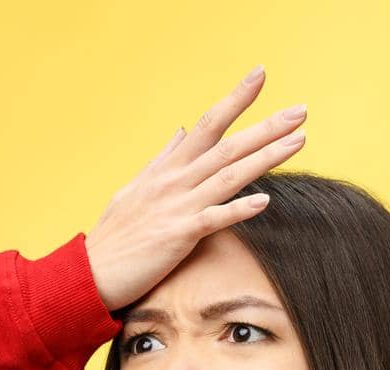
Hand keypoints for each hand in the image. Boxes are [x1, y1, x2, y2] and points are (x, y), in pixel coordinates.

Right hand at [84, 65, 307, 313]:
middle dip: (266, 126)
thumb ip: (162, 159)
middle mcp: (175, 181)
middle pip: (227, 145)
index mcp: (168, 169)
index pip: (207, 124)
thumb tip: (181, 131)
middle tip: (301, 111)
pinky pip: (214, 219)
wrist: (89, 273)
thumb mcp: (135, 188)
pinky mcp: (177, 236)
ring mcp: (177, 207)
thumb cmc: (115, 237)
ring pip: (228, 175)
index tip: (260, 75)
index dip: (235, 99)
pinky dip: (239, 209)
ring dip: (265, 158)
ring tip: (297, 141)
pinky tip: (266, 200)